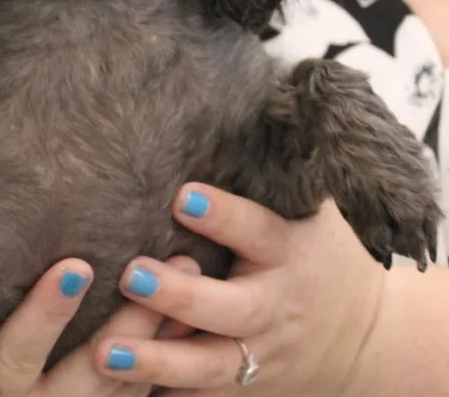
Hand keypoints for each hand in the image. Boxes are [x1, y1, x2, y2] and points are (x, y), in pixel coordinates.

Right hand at [0, 252, 197, 396]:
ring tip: (193, 271)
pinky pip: (153, 390)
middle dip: (130, 326)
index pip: (11, 362)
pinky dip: (179, 350)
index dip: (41, 317)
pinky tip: (203, 296)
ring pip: (132, 384)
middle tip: (164, 267)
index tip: (75, 264)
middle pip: (91, 379)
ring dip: (166, 332)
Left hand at [91, 184, 387, 395]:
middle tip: (132, 273)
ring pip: (208, 365)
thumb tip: (241, 105)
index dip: (222, 215)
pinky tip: (121, 388)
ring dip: (156, 359)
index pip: (256, 230)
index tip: (182, 196)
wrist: (366, 338)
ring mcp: (260, 356)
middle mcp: (274, 308)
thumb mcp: (312, 213)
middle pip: (227, 308)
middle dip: (179, 295)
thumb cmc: (321, 254)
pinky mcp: (246, 388)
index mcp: (290, 253)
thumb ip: (274, 176)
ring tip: (106, 350)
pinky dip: (166, 393)